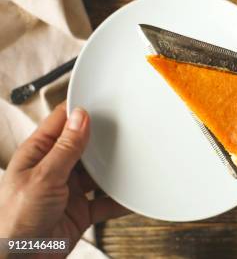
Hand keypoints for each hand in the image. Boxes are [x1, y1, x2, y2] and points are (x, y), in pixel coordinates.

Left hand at [0, 102, 128, 253]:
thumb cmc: (13, 222)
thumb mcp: (42, 178)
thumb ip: (65, 148)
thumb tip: (79, 117)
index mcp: (37, 155)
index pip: (60, 122)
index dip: (80, 111)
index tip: (102, 103)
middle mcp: (53, 170)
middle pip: (84, 147)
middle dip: (103, 140)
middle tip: (125, 129)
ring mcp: (67, 191)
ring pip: (97, 174)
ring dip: (113, 170)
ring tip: (132, 160)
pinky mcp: (80, 212)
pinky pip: (105, 202)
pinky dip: (120, 200)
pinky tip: (132, 194)